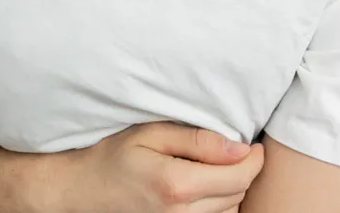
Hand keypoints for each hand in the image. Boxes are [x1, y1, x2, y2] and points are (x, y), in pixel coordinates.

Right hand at [37, 122, 264, 212]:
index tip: (252, 145)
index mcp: (176, 185)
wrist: (85, 188)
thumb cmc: (115, 154)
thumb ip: (197, 139)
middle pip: (238, 194)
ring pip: (230, 210)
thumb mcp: (151, 133)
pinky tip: (205, 186)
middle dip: (243, 170)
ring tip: (215, 167)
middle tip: (233, 150)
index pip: (239, 176)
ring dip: (231, 189)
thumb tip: (239, 147)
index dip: (254, 159)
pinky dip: (219, 203)